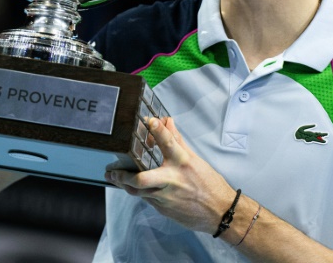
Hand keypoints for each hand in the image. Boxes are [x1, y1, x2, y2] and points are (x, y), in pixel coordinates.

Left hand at [104, 117, 236, 233]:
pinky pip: (147, 199)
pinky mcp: (164, 209)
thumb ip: (177, 141)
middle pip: (142, 179)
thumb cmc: (209, 185)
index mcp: (183, 163)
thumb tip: (167, 122)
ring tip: (115, 178)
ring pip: (138, 192)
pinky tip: (135, 187)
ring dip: (124, 185)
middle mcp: (173, 180)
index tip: (149, 120)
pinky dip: (140, 192)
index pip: (169, 142)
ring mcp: (166, 197)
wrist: (219, 212)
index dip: (159, 130)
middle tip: (112, 170)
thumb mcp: (194, 159)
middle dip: (123, 176)